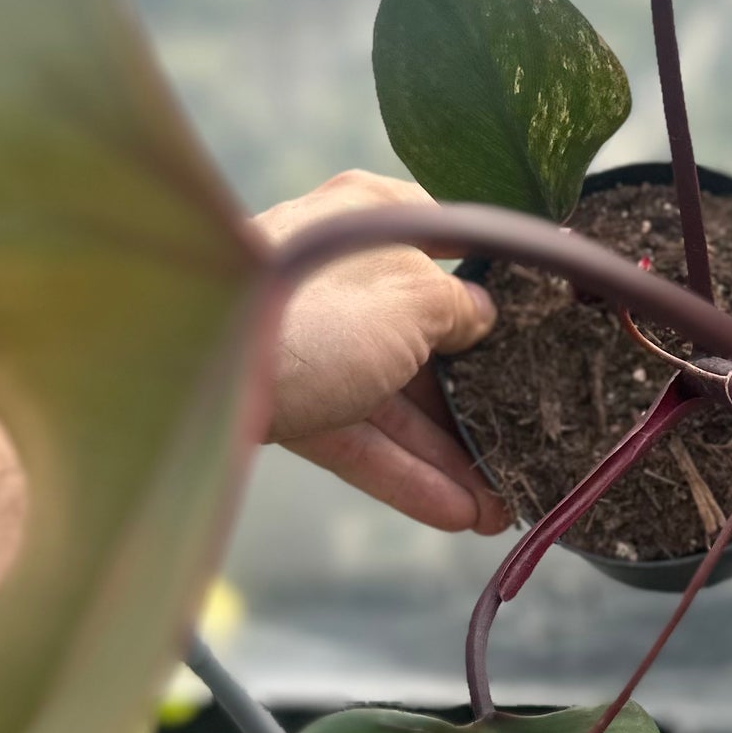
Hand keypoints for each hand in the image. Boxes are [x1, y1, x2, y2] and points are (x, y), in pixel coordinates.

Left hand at [256, 171, 511, 534]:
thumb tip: (482, 318)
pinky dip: (404, 474)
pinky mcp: (285, 396)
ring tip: (500, 506)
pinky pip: (357, 436)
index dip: (496, 290)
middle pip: (424, 339)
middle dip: (477, 400)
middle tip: (523, 444)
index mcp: (375, 218)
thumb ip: (461, 307)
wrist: (190, 368)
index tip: (541, 329)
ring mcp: (311, 338)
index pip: (450, 245)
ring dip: (449, 455)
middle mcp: (342, 274)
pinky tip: (457, 514)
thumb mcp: (415, 297)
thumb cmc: (316, 309)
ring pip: (392, 399)